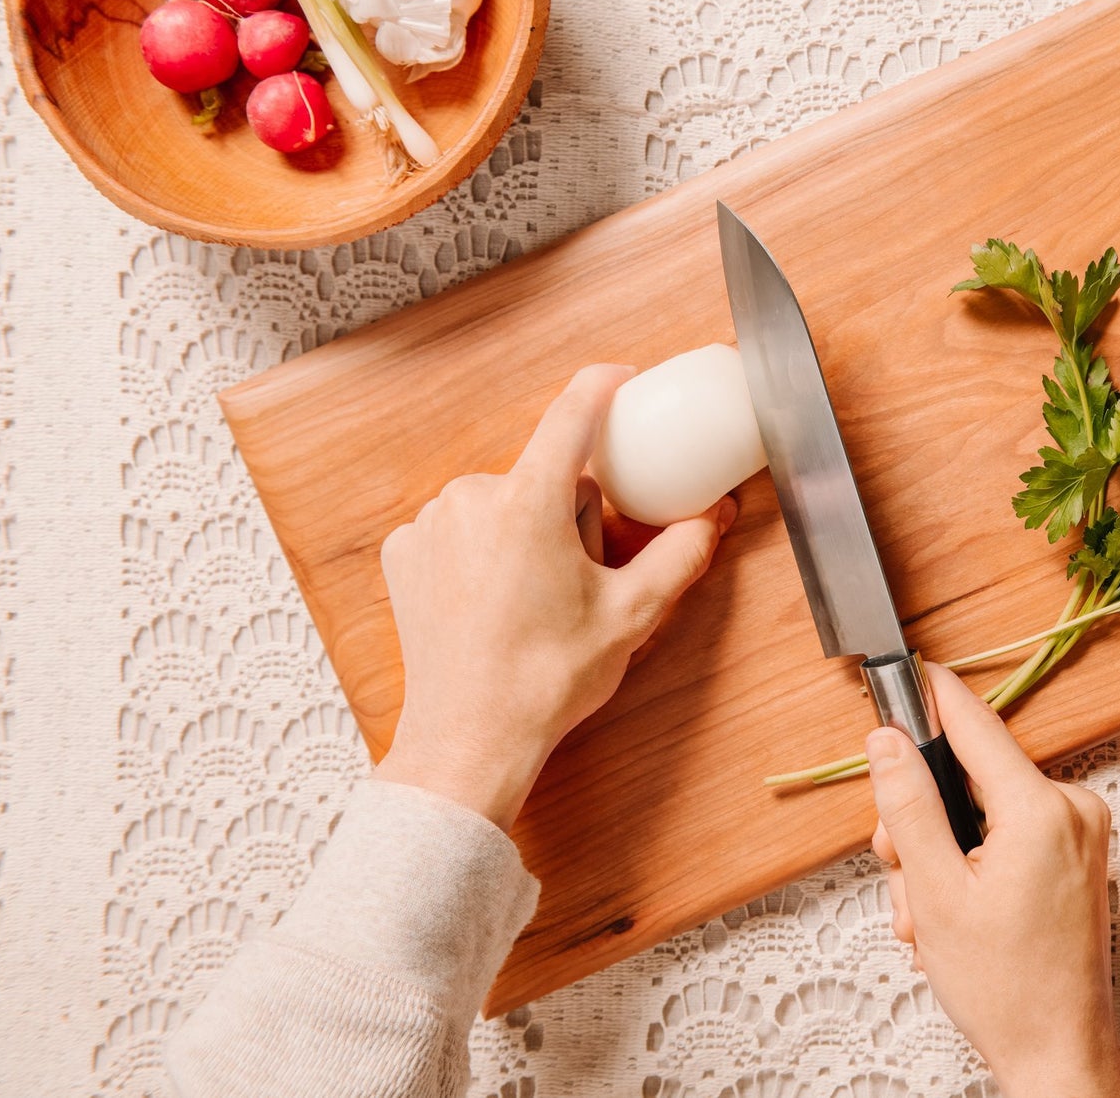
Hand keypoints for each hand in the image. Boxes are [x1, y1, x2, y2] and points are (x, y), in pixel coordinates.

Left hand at [375, 364, 733, 830]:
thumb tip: (713, 516)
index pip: (572, 415)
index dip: (602, 387)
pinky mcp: (405, 552)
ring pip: (502, 501)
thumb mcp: (631, 616)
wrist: (470, 740)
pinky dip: (483, 552)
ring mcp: (431, 525)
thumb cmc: (546, 681)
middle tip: (581, 579)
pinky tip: (493, 601)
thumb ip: (680, 554)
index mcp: (529, 504)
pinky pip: (461, 528)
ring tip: (534, 600)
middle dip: (570, 512)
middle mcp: (471, 499)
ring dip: (525, 530)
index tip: (621, 379)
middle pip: (545, 476)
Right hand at [867, 664, 1119, 1097]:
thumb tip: (888, 741)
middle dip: (922, 823)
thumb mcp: (934, 892)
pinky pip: (1007, 834)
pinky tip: (958, 914)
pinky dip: (971, 866)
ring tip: (932, 915)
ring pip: (981, 811)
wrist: (1059, 1051)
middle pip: (969, 776)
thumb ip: (908, 806)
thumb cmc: (1009, 990)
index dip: (930, 695)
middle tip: (905, 876)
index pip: (974, 724)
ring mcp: (1080, 834)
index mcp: (1040, 810)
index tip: (901, 671)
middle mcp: (1071, 810)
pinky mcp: (1077, 856)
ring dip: (941, 857)